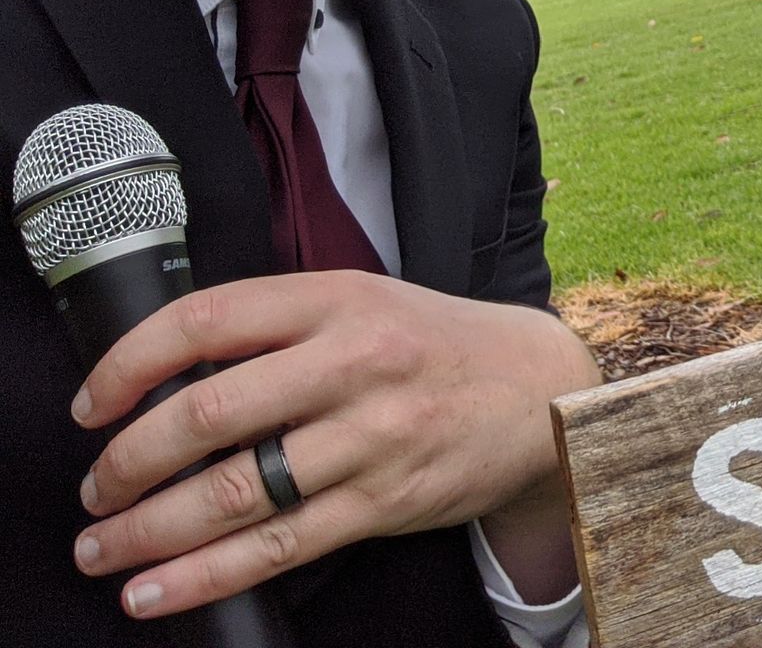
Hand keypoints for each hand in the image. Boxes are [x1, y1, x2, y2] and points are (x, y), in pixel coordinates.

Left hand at [67, 271, 602, 620]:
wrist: (541, 389)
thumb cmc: (437, 346)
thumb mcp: (366, 303)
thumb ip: (281, 327)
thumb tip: (165, 379)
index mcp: (338, 299)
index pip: (207, 320)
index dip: (128, 364)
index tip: (91, 405)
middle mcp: (354, 362)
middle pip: (207, 414)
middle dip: (126, 465)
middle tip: (94, 493)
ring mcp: (373, 435)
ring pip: (232, 493)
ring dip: (147, 531)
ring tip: (104, 550)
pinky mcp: (386, 500)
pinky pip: (278, 547)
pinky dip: (204, 577)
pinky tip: (158, 591)